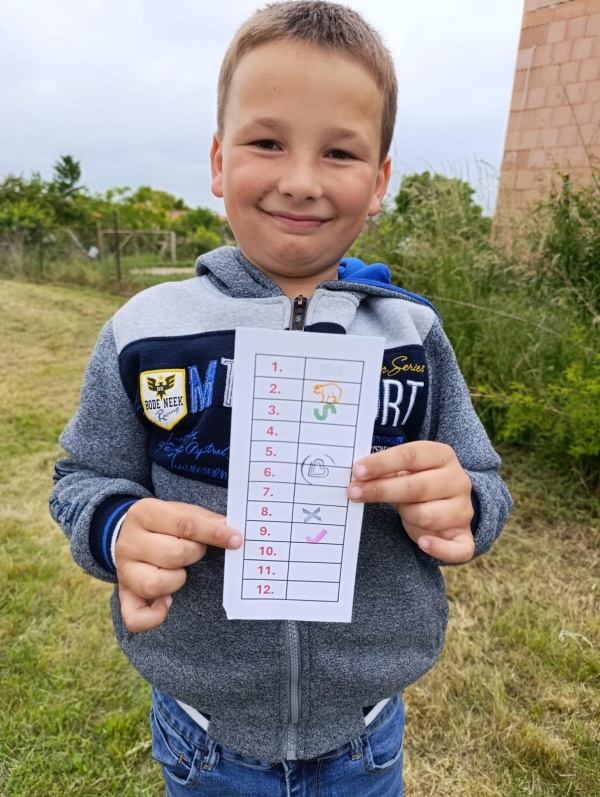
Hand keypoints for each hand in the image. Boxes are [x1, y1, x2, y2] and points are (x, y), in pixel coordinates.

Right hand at [115, 497, 241, 631]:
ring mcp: (124, 571)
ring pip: (156, 584)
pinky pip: (136, 618)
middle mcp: (129, 542)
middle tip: (195, 550)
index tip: (236, 540)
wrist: (129, 535)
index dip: (214, 534)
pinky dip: (155, 616)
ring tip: (180, 570)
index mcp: (144, 513)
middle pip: (174, 554)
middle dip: (194, 554)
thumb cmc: (164, 525)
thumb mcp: (181, 511)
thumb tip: (228, 528)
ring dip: (178, 579)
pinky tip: (168, 603)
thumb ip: (205, 519)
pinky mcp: (124, 595)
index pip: (185, 524)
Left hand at [347, 441, 474, 562]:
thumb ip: (386, 470)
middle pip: (416, 486)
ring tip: (399, 511)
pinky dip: (438, 548)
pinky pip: (456, 549)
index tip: (357, 471)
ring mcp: (464, 510)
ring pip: (427, 516)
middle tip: (353, 493)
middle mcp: (458, 481)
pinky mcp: (466, 538)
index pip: (410, 455)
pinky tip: (423, 542)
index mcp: (443, 456)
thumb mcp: (405, 469)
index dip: (382, 463)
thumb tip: (358, 475)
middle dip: (381, 490)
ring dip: (405, 515)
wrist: (448, 503)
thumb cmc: (418, 482)